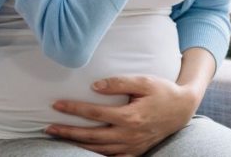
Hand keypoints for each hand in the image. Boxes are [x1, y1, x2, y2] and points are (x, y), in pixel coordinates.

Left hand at [45, 75, 200, 156]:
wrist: (182, 109)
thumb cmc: (162, 91)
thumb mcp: (143, 81)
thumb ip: (118, 82)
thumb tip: (94, 87)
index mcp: (130, 116)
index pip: (95, 113)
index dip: (73, 109)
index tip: (56, 104)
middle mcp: (129, 135)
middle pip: (91, 136)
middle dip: (68, 132)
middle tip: (48, 128)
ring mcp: (133, 146)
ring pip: (99, 150)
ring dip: (77, 145)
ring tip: (59, 138)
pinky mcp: (136, 152)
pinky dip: (95, 156)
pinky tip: (82, 151)